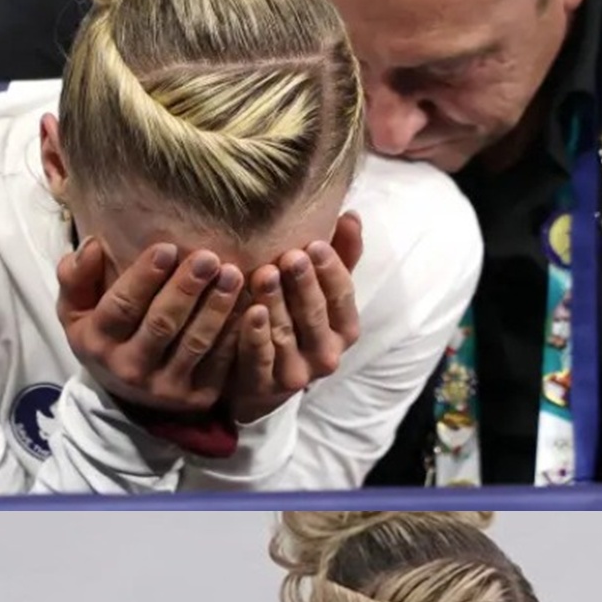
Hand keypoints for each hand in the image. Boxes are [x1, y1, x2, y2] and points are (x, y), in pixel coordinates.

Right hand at [57, 239, 245, 413]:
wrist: (127, 394)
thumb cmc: (104, 335)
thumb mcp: (75, 310)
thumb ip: (75, 277)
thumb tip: (90, 245)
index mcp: (98, 342)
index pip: (122, 307)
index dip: (144, 277)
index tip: (167, 247)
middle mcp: (130, 369)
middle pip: (162, 324)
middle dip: (187, 289)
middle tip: (208, 258)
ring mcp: (166, 387)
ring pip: (195, 343)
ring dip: (216, 308)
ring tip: (233, 275)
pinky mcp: (197, 397)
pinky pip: (220, 363)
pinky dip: (235, 335)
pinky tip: (251, 306)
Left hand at [226, 213, 363, 425]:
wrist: (261, 382)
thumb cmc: (295, 323)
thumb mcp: (321, 293)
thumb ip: (339, 258)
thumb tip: (351, 215)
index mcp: (344, 329)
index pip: (343, 296)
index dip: (331, 271)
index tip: (316, 243)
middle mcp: (326, 354)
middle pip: (315, 315)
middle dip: (304, 284)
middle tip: (292, 256)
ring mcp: (296, 373)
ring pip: (286, 334)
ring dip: (277, 303)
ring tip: (265, 273)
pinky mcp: (264, 386)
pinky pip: (260, 359)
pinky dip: (256, 336)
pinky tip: (250, 311)